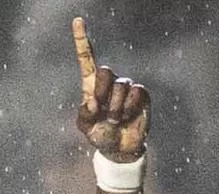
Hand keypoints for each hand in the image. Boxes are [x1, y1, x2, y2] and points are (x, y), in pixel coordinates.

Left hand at [72, 17, 148, 161]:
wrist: (119, 149)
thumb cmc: (100, 135)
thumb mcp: (86, 128)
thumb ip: (85, 115)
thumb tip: (93, 101)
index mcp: (91, 85)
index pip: (86, 58)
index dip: (82, 40)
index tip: (77, 20)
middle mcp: (109, 82)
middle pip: (104, 71)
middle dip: (102, 93)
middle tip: (102, 110)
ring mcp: (126, 86)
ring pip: (121, 86)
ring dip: (116, 108)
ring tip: (115, 119)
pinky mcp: (141, 94)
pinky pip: (136, 92)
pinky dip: (130, 108)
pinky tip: (128, 116)